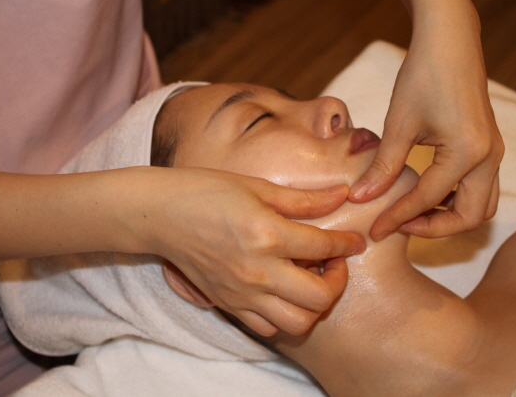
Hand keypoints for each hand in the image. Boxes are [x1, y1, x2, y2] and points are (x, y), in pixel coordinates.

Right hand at [126, 167, 364, 335]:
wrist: (160, 214)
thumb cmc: (205, 191)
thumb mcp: (256, 186)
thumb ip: (303, 199)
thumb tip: (340, 195)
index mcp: (267, 234)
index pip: (324, 247)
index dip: (348, 244)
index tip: (355, 241)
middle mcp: (257, 271)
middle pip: (319, 297)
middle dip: (337, 282)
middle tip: (333, 264)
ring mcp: (242, 293)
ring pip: (297, 322)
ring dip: (313, 305)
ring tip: (310, 280)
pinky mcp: (229, 304)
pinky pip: (268, 328)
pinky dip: (284, 315)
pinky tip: (283, 291)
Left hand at [349, 38, 503, 240]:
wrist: (449, 42)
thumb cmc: (423, 76)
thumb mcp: (399, 124)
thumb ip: (383, 166)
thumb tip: (360, 198)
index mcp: (467, 153)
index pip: (428, 200)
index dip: (398, 218)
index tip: (375, 230)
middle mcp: (489, 158)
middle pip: (469, 217)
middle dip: (434, 228)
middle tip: (398, 224)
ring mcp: (494, 153)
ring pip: (481, 205)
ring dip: (449, 216)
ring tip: (412, 212)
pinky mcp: (489, 147)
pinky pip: (481, 188)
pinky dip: (456, 199)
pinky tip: (427, 193)